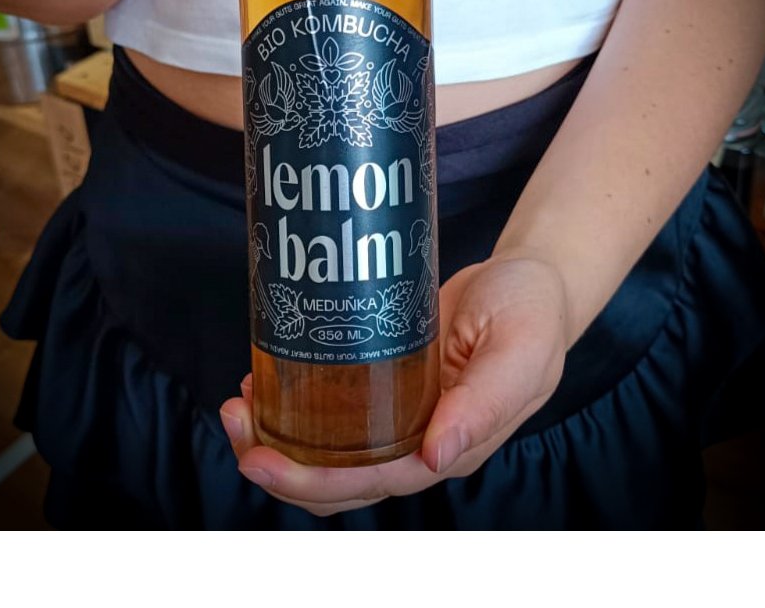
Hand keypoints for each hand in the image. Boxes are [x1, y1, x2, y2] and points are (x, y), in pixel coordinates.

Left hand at [219, 257, 568, 516]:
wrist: (530, 282)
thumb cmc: (531, 313)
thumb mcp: (519, 350)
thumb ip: (485, 403)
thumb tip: (435, 457)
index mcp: (452, 445)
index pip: (374, 481)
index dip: (314, 480)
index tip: (260, 456)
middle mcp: (421, 440)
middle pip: (341, 478)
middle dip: (280, 463)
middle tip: (234, 417)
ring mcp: (402, 414)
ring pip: (332, 452)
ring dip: (279, 439)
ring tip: (239, 402)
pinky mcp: (387, 381)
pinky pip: (337, 412)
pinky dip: (295, 405)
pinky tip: (267, 378)